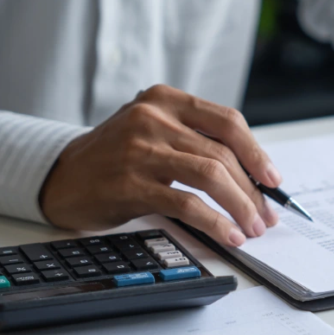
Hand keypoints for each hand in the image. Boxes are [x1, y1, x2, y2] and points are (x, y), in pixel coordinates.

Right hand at [40, 84, 280, 246]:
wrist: (60, 177)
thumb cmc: (114, 159)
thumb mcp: (152, 133)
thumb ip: (193, 142)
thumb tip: (251, 177)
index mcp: (164, 100)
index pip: (227, 121)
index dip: (256, 153)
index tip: (273, 180)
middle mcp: (153, 118)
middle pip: (222, 153)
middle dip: (252, 190)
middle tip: (266, 215)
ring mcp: (139, 149)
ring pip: (210, 175)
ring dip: (240, 206)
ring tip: (252, 227)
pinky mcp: (130, 183)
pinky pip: (186, 203)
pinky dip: (215, 222)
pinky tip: (228, 234)